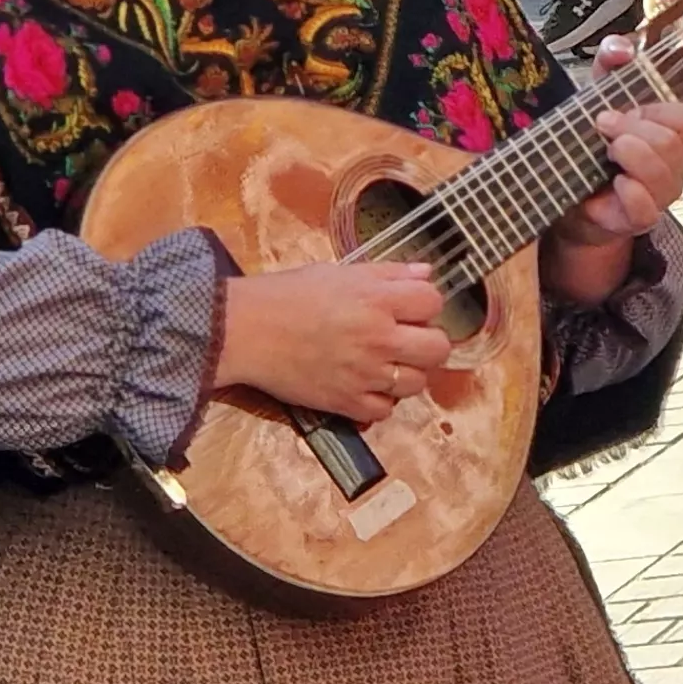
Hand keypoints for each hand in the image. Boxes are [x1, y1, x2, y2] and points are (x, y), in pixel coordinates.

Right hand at [213, 259, 454, 420]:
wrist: (244, 330)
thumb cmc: (287, 295)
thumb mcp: (339, 272)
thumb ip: (387, 274)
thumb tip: (426, 274)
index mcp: (376, 299)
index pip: (433, 301)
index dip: (425, 303)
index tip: (410, 306)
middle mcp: (378, 338)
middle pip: (438, 348)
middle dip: (428, 341)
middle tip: (408, 338)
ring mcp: (365, 374)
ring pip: (417, 383)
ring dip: (407, 373)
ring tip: (385, 362)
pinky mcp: (346, 403)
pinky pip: (385, 410)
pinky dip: (380, 400)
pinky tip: (366, 384)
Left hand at [542, 39, 682, 301]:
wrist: (567, 192)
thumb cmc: (591, 142)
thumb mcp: (599, 94)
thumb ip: (611, 63)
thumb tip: (621, 48)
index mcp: (673, 135)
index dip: (655, 110)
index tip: (622, 108)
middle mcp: (674, 166)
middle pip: (672, 142)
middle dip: (632, 128)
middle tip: (603, 126)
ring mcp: (659, 195)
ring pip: (661, 172)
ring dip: (628, 153)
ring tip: (605, 152)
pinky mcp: (638, 219)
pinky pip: (645, 207)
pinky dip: (628, 190)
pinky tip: (613, 181)